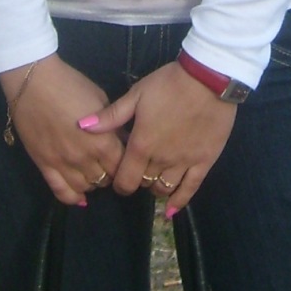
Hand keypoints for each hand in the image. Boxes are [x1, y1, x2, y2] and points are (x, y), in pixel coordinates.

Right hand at [1, 56, 125, 206]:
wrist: (34, 81)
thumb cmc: (71, 85)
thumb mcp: (101, 100)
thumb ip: (112, 124)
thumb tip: (123, 140)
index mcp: (102, 140)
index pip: (122, 165)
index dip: (125, 162)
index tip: (124, 158)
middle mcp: (85, 157)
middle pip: (105, 179)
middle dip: (110, 173)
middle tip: (108, 164)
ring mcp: (63, 164)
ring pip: (85, 188)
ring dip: (93, 183)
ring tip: (93, 173)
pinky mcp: (44, 166)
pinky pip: (61, 192)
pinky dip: (73, 198)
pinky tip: (80, 196)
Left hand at [80, 62, 236, 214]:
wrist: (207, 80)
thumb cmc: (168, 84)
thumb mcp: (136, 95)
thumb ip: (111, 116)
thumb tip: (82, 126)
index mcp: (141, 145)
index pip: (124, 179)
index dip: (119, 183)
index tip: (119, 178)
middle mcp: (161, 160)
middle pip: (144, 183)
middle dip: (138, 180)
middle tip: (138, 171)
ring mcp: (184, 163)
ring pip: (164, 188)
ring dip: (155, 188)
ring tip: (153, 180)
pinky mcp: (204, 162)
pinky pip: (191, 188)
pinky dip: (179, 201)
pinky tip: (171, 211)